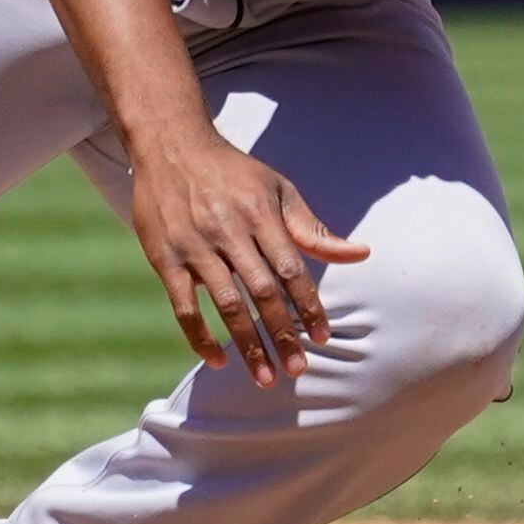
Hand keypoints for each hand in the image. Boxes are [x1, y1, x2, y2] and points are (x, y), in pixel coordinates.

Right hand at [128, 129, 363, 386]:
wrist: (171, 146)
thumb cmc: (234, 173)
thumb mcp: (278, 190)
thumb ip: (313, 229)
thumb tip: (360, 254)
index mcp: (260, 215)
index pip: (292, 270)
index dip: (309, 306)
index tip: (323, 337)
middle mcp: (228, 232)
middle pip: (263, 293)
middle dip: (283, 334)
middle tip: (299, 369)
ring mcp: (194, 246)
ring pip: (226, 305)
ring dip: (247, 345)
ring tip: (266, 377)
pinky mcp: (164, 257)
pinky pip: (184, 306)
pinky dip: (200, 336)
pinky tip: (218, 360)